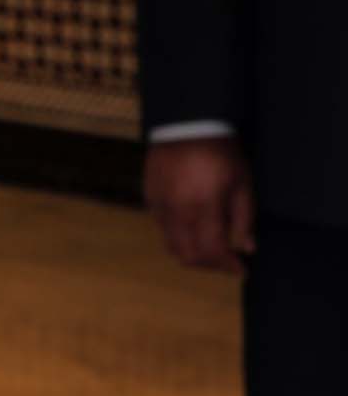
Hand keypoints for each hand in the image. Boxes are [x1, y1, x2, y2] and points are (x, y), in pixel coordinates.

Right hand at [146, 133, 254, 272]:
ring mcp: (159, 206)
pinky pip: (163, 228)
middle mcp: (176, 212)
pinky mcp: (150, 199)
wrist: (185, 126)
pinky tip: (193, 226)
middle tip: (227, 260)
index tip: (242, 269)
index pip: (211, 252)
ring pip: (172, 246)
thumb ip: (243, 218)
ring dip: (193, 253)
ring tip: (211, 246)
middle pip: (188, 256)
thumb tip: (246, 247)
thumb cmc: (220, 153)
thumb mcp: (242, 183)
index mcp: (202, 207)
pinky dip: (179, 236)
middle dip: (210, 264)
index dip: (228, 266)